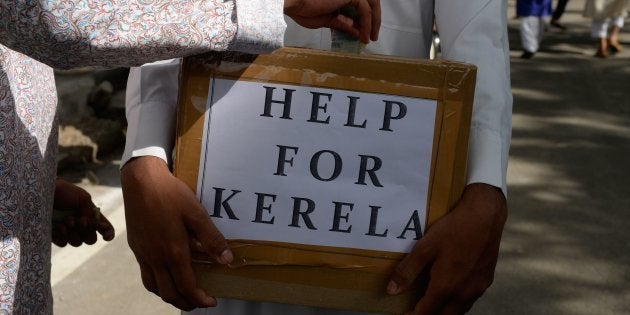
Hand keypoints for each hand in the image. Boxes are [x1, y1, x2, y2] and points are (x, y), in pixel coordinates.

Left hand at [52, 179, 114, 246]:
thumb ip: (90, 212)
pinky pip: (63, 244)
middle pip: (91, 239)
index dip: (108, 234)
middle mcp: (81, 225)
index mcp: (90, 215)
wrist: (42, 193)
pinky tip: (58, 227)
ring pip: (77, 243)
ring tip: (65, 221)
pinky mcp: (55, 235)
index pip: (104, 228)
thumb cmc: (64, 192)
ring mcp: (68, 231)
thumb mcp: (82, 198)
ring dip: (73, 233)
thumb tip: (86, 224)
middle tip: (79, 220)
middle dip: (86, 231)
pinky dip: (62, 237)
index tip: (106, 237)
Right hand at [121, 156, 232, 310]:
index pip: (186, 286)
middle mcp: (155, 258)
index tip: (211, 301)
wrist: (141, 181)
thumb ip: (211, 238)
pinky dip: (157, 284)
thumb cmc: (170, 194)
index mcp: (172, 252)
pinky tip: (166, 275)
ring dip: (170, 296)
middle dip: (186, 303)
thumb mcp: (196, 214)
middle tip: (199, 303)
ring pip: (154, 287)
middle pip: (169, 293)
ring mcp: (143, 254)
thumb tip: (226, 260)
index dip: (200, 299)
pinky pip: (146, 275)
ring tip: (183, 294)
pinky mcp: (136, 247)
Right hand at [284, 0, 380, 43]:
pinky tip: (364, 36)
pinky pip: (365, 11)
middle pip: (371, 3)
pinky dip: (366, 24)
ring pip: (371, 5)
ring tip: (370, 38)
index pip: (362, 5)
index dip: (366, 19)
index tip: (366, 34)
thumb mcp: (329, 20)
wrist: (295, 4)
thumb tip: (357, 33)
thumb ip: (344, 23)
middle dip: (374, 19)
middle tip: (372, 37)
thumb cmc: (305, 10)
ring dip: (373, 23)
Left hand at [387, 183, 507, 314]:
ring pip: (459, 311)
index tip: (403, 314)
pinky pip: (469, 300)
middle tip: (415, 309)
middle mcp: (464, 293)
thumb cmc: (454, 229)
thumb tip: (392, 291)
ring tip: (431, 302)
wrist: (486, 215)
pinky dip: (457, 302)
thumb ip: (408, 271)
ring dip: (444, 311)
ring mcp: (478, 288)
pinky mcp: (486, 280)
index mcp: (446, 287)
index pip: (426, 313)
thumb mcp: (425, 247)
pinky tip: (451, 290)